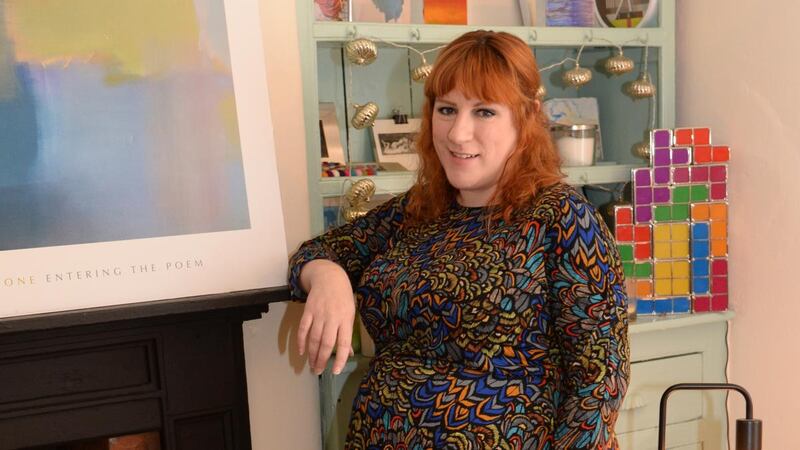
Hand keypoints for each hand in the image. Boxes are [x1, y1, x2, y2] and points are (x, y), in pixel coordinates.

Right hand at [297, 260, 355, 374]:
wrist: (329, 277)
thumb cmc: (343, 298)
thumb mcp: (350, 314)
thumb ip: (347, 334)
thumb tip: (348, 354)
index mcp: (346, 319)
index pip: (344, 343)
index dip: (340, 358)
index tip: (335, 371)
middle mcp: (332, 317)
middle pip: (326, 343)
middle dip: (321, 360)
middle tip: (318, 372)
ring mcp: (319, 314)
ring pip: (313, 338)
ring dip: (311, 354)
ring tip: (311, 365)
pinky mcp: (308, 310)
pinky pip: (303, 328)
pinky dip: (301, 341)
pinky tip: (302, 351)